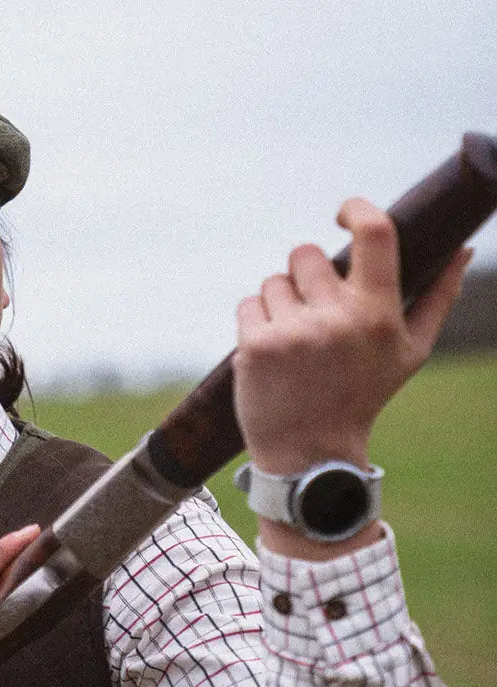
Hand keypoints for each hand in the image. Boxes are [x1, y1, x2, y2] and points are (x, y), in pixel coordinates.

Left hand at [233, 198, 471, 476]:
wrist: (311, 453)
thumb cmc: (362, 396)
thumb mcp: (410, 353)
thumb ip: (438, 298)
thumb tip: (461, 249)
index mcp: (378, 313)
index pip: (374, 234)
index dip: (356, 210)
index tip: (343, 213)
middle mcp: (337, 319)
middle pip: (305, 253)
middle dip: (305, 274)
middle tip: (311, 308)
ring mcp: (294, 332)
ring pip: (273, 280)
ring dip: (279, 301)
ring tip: (294, 341)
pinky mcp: (256, 346)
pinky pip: (248, 304)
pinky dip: (255, 321)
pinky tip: (271, 351)